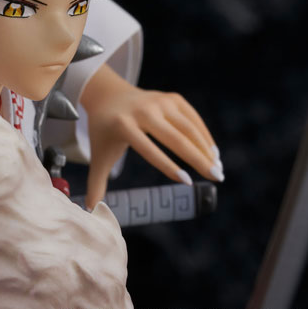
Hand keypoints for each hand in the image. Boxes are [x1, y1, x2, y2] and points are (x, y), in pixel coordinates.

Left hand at [80, 64, 221, 209]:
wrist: (109, 95)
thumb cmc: (105, 131)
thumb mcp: (98, 155)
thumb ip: (96, 184)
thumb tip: (90, 213)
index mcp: (124, 125)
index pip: (148, 149)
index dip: (168, 166)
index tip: (187, 183)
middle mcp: (144, 111)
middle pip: (175, 138)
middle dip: (198, 159)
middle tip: (217, 178)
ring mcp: (160, 101)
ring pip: (188, 127)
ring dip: (206, 148)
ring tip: (217, 169)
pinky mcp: (172, 98)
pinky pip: (193, 118)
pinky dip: (204, 135)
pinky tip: (212, 152)